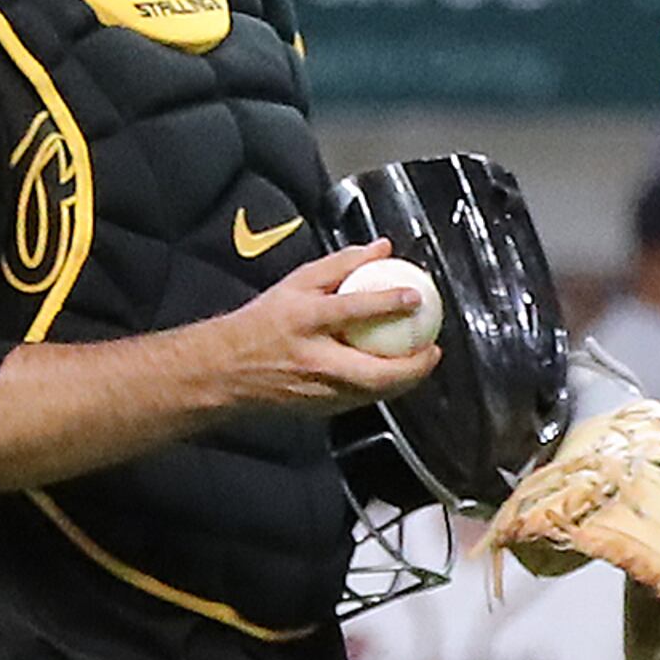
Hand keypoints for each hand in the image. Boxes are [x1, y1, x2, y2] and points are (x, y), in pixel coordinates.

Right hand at [218, 246, 446, 413]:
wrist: (227, 369)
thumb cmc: (262, 323)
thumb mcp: (297, 283)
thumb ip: (341, 264)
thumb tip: (381, 250)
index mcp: (304, 321)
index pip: (352, 310)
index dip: (387, 303)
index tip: (414, 297)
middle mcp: (313, 359)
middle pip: (374, 371)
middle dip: (413, 367)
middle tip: (432, 351)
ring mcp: (318, 390)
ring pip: (374, 393)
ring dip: (405, 381)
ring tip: (422, 363)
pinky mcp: (321, 409)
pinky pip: (363, 399)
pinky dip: (384, 387)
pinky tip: (395, 375)